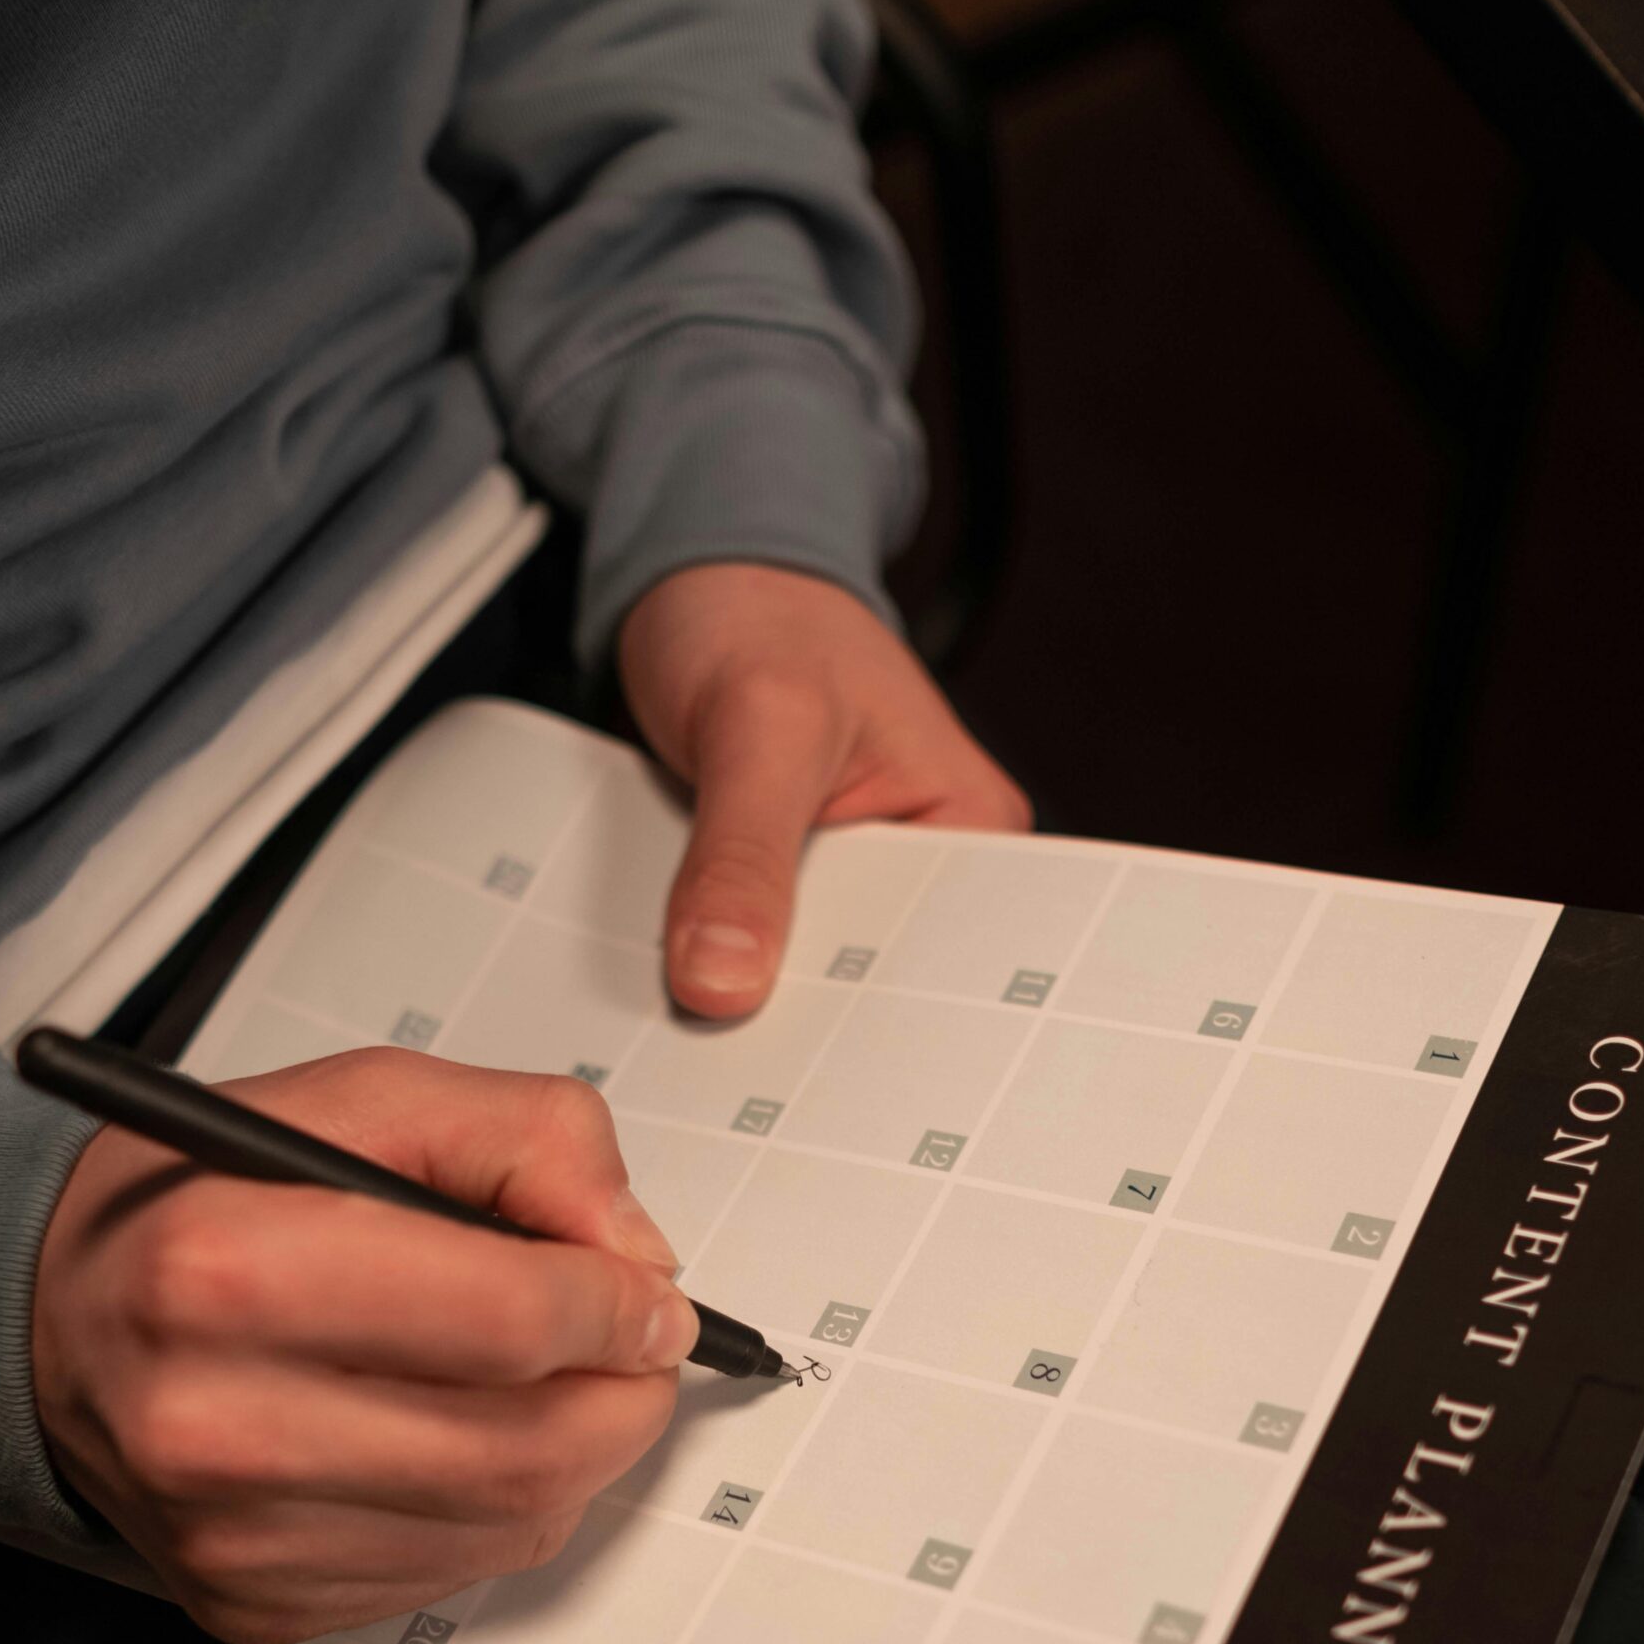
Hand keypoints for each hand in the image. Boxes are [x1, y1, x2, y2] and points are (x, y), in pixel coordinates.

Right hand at [30, 1051, 694, 1643]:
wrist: (50, 1318)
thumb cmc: (200, 1199)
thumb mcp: (360, 1097)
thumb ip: (524, 1138)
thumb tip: (634, 1252)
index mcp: (226, 1271)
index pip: (502, 1322)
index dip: (615, 1309)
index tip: (650, 1294)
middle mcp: (215, 1422)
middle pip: (524, 1449)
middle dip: (626, 1394)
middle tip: (639, 1345)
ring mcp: (232, 1536)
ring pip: (509, 1525)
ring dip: (580, 1453)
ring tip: (557, 1381)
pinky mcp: (254, 1604)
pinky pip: (453, 1574)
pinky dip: (504, 1507)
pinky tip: (465, 1437)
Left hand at [617, 564, 1031, 1016]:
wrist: (701, 580)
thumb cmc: (760, 615)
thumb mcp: (760, 723)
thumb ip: (743, 856)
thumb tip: (722, 980)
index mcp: (972, 828)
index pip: (946, 963)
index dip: (873, 1019)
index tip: (796, 1063)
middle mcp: (925, 867)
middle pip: (869, 984)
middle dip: (795, 1011)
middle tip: (723, 1052)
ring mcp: (851, 884)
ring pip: (798, 975)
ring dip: (739, 986)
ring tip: (691, 1017)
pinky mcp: (784, 889)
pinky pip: (747, 948)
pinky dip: (706, 955)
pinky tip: (671, 978)